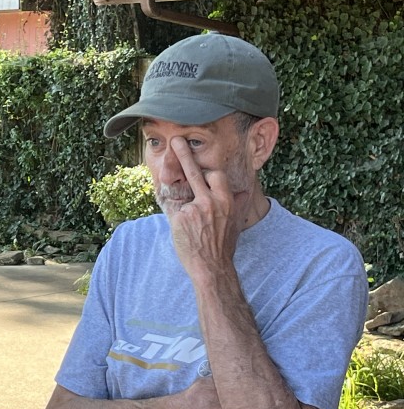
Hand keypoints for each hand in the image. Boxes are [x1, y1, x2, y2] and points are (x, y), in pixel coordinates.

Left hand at [167, 137, 245, 277]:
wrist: (212, 267)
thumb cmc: (222, 246)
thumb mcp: (235, 222)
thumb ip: (237, 204)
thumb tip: (244, 192)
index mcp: (226, 201)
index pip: (216, 176)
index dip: (207, 172)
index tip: (200, 165)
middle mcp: (211, 202)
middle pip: (196, 172)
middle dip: (185, 155)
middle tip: (176, 140)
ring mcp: (194, 210)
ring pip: (179, 189)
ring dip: (170, 176)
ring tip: (164, 160)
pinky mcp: (180, 219)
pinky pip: (170, 205)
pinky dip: (167, 204)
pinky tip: (164, 200)